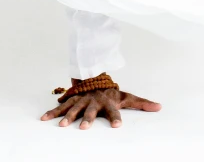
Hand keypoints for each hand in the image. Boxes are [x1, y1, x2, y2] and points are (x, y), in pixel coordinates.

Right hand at [40, 87, 161, 128]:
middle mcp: (94, 101)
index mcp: (108, 102)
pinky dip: (52, 112)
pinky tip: (43, 119)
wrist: (95, 76)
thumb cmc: (111, 92)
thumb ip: (142, 103)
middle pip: (91, 110)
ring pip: (75, 108)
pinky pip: (61, 106)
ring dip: (69, 116)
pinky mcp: (71, 100)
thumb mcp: (127, 96)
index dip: (116, 117)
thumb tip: (160, 107)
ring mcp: (82, 100)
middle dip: (88, 118)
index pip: (114, 110)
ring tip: (63, 126)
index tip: (118, 126)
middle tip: (85, 127)